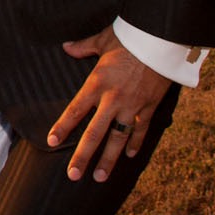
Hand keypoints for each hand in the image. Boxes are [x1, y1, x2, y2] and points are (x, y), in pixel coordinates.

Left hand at [46, 25, 171, 182]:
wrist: (162, 39)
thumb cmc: (131, 38)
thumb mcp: (103, 40)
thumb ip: (83, 47)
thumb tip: (66, 47)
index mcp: (97, 82)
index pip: (75, 110)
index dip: (62, 127)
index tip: (51, 142)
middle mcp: (113, 99)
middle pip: (94, 133)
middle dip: (82, 156)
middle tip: (73, 175)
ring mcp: (133, 105)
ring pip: (118, 138)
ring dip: (109, 159)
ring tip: (99, 177)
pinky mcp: (150, 106)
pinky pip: (141, 129)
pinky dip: (136, 143)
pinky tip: (129, 156)